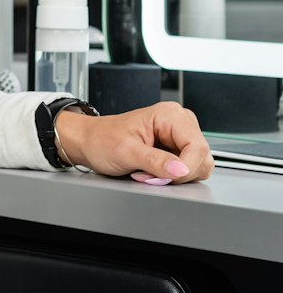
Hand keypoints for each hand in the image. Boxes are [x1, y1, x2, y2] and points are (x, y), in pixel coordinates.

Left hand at [55, 101, 213, 184]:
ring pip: (198, 165)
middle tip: (149, 175)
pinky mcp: (178, 149)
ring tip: (148, 172)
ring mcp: (180, 136)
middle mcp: (179, 122)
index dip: (185, 168)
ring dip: (175, 176)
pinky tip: (153, 172)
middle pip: (202, 157)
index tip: (164, 178)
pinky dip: (172, 176)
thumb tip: (181, 170)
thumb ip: (155, 161)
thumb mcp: (126, 152)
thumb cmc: (102, 139)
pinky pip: (189, 169)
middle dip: (177, 173)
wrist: (90, 142)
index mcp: (170, 115)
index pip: (197, 146)